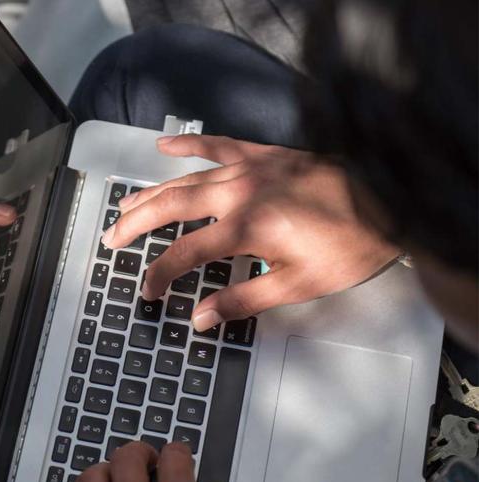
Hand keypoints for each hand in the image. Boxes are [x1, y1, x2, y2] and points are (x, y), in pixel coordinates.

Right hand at [101, 134, 398, 330]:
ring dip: (150, 193)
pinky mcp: (261, 154)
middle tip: (112, 240)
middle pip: (171, 206)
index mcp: (245, 228)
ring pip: (184, 178)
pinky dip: (188, 144)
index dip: (159, 274)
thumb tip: (200, 319)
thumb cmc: (346, 247)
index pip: (184, 253)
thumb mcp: (296, 285)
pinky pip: (216, 144)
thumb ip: (243, 301)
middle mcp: (237, 193)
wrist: (388, 201)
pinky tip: (164, 146)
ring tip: (123, 207)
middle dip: (136, 225)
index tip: (147, 291)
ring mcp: (247, 168)